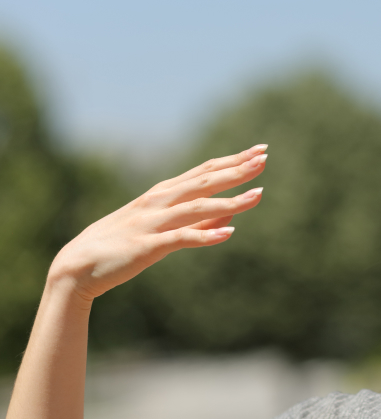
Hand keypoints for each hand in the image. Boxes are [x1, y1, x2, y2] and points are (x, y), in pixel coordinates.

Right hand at [48, 144, 267, 300]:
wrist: (77, 267)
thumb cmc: (122, 245)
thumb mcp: (163, 227)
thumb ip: (198, 219)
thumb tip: (232, 211)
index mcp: (163, 194)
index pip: (204, 170)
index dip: (233, 160)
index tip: (259, 151)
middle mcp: (159, 201)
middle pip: (204, 181)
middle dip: (237, 170)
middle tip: (264, 159)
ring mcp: (153, 222)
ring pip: (198, 206)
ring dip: (231, 200)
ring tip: (259, 195)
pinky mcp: (147, 246)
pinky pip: (181, 238)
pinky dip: (205, 235)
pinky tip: (228, 234)